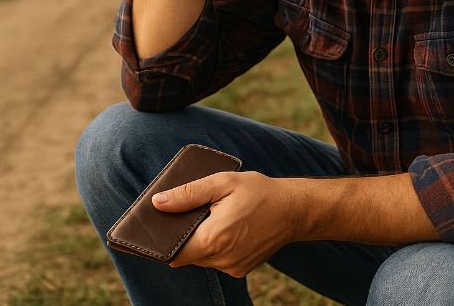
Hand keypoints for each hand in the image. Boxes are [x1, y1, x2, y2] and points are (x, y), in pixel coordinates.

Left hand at [153, 170, 300, 276]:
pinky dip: (215, 247)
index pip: (172, 252)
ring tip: (211, 217)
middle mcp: (222, 259)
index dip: (162, 241)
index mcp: (214, 238)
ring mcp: (232, 267)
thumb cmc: (259, 192)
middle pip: (186, 255)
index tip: (159, 228)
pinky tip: (225, 228)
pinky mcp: (241, 269)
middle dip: (183, 237)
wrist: (295, 210)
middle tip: (189, 213)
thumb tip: (158, 203)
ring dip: (200, 241)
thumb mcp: (222, 183)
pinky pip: (216, 261)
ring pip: (201, 258)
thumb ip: (188, 194)